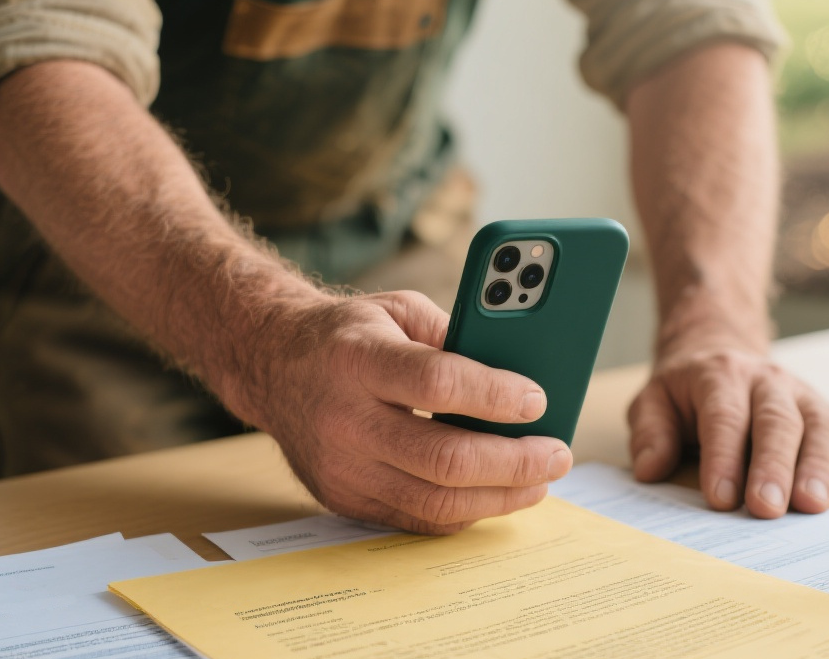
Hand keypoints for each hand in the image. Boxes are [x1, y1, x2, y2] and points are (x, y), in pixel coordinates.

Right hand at [223, 290, 572, 534]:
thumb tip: (520, 373)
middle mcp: (344, 418)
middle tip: (556, 454)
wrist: (272, 365)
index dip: (496, 396)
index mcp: (358, 358)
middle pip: (443, 459)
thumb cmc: (346, 335)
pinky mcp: (341, 497)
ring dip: (499, 497)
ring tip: (537, 481)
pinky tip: (493, 494)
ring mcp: (340, 467)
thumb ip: (453, 337)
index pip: (438, 384)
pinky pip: (414, 518)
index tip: (538, 401)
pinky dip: (463, 511)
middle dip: (515, 463)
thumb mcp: (397, 311)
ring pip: (434, 502)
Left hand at [627, 346, 828, 517]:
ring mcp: (800, 394)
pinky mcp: (824, 411)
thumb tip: (649, 470)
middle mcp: (766, 381)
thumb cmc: (685, 392)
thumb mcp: (652, 402)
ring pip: (818, 425)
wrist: (718, 354)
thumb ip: (650, 434)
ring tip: (811, 505)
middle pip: (776, 421)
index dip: (722, 458)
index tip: (720, 499)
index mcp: (719, 376)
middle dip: (773, 467)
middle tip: (768, 508)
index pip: (724, 417)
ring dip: (817, 467)